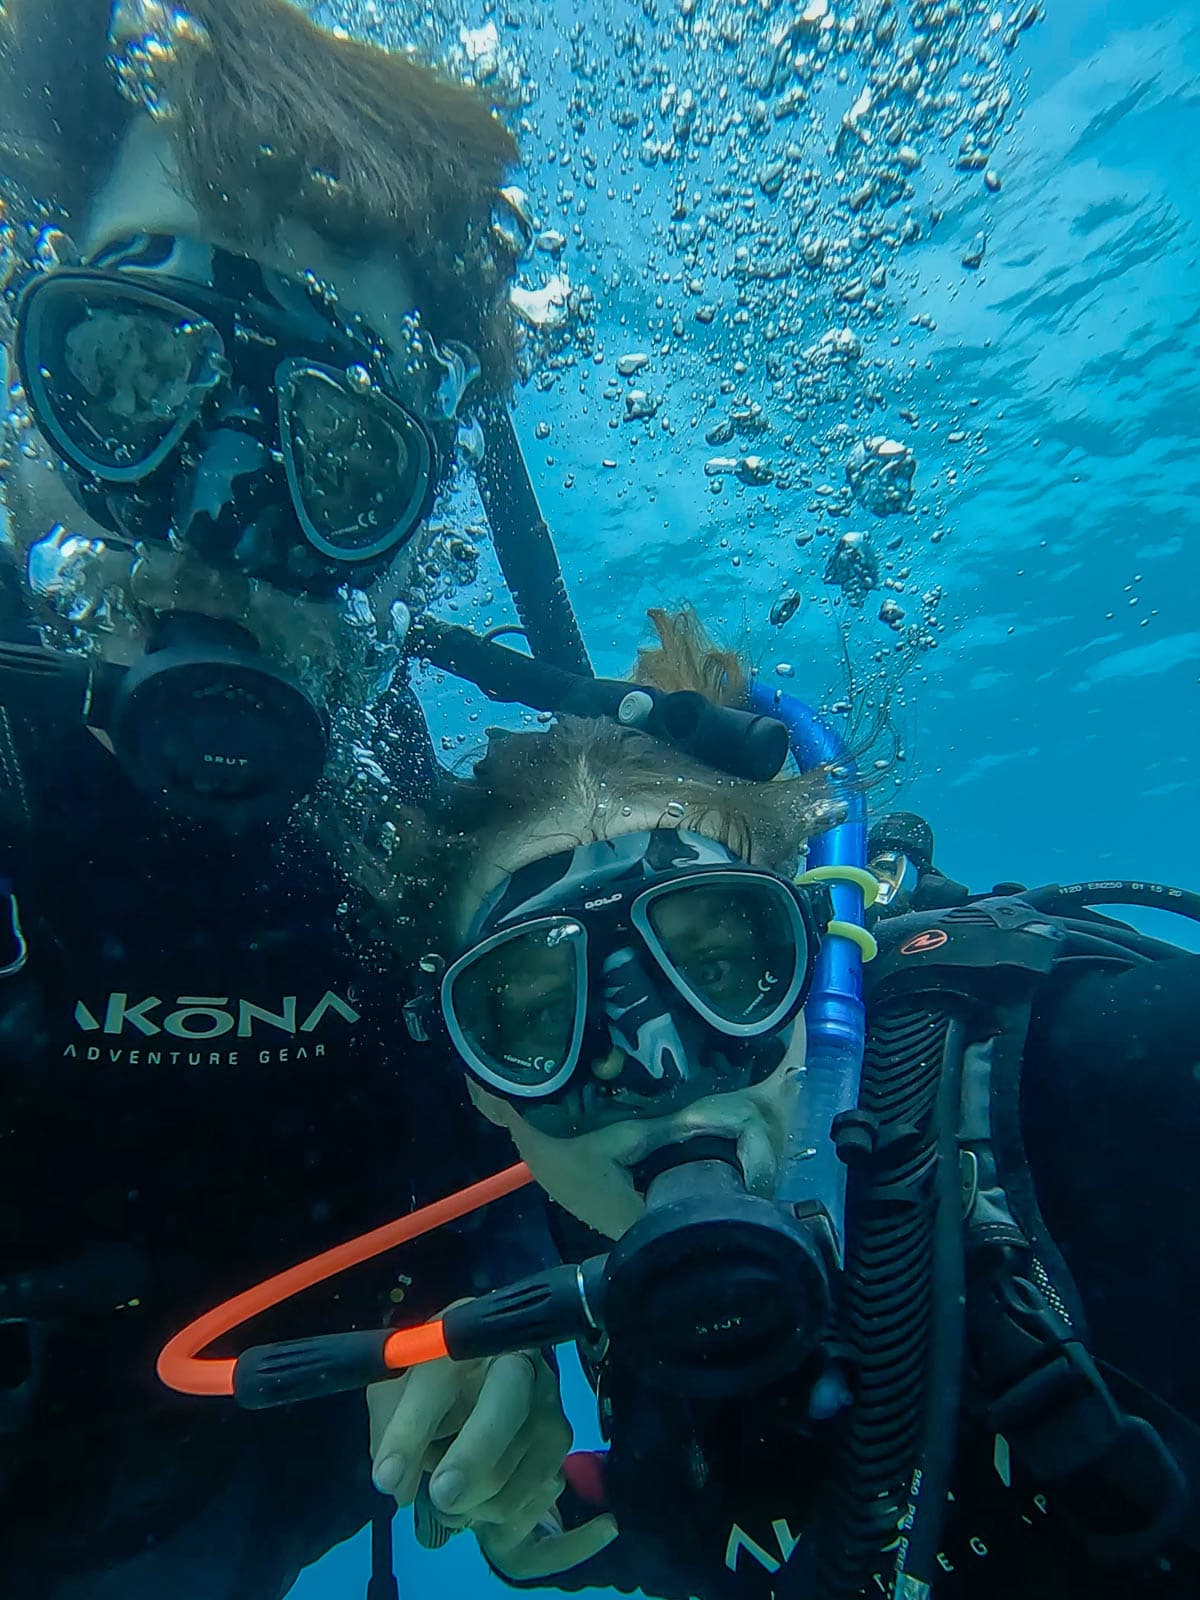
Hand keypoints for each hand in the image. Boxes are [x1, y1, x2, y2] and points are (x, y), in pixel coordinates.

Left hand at [369, 1349, 617, 1579]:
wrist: (491, 1374)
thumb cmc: (436, 1379)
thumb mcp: (399, 1385)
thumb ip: (389, 1426)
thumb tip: (397, 1484)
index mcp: (468, 1339)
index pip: (439, 1378)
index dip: (410, 1430)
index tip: (386, 1478)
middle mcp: (520, 1366)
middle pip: (506, 1406)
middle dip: (471, 1458)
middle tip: (440, 1496)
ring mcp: (549, 1408)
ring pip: (519, 1463)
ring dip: (473, 1501)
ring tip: (446, 1499)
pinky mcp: (560, 1450)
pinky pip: (531, 1500)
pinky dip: (497, 1519)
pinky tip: (476, 1506)